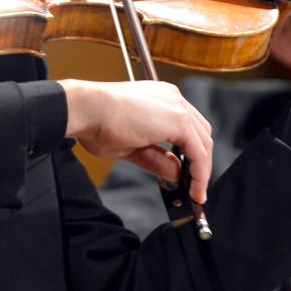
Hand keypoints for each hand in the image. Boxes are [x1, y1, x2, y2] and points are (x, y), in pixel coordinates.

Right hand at [60, 78, 212, 202]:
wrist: (87, 109)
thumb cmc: (97, 123)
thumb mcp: (132, 147)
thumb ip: (157, 158)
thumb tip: (177, 174)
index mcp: (160, 98)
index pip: (187, 127)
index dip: (190, 153)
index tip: (187, 176)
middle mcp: (172, 97)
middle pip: (201, 134)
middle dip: (200, 162)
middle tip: (193, 187)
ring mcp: (177, 106)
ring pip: (204, 144)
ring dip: (201, 171)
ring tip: (194, 194)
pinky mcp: (179, 120)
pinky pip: (199, 153)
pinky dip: (200, 174)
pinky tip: (194, 190)